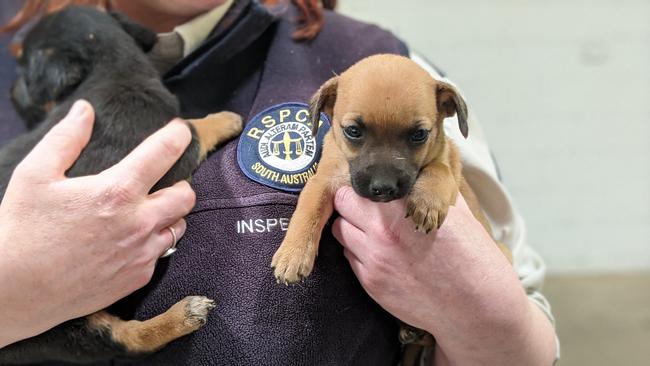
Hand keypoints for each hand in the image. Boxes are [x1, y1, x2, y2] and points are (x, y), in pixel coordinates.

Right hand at [0, 100, 195, 346]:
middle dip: (180, 182)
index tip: (180, 131)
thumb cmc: (23, 230)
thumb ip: (65, 139)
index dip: (178, 136)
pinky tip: (131, 240)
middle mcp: (139, 222)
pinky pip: (161, 253)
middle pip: (186, 194)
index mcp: (117, 191)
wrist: (16, 291)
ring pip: (179, 225)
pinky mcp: (138, 277)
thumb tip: (85, 110)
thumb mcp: (35, 175)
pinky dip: (153, 242)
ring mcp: (142, 253)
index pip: (164, 153)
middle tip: (162, 180)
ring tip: (147, 210)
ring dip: (170, 214)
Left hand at [332, 186, 556, 364]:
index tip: (371, 190)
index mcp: (403, 207)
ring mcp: (373, 258)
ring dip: (350, 227)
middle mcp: (382, 230)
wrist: (475, 306)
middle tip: (364, 207)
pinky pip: (349, 257)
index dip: (364, 186)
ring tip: (370, 230)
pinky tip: (377, 253)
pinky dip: (357, 252)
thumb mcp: (457, 213)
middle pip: (342, 203)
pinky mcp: (370, 282)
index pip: (359, 185)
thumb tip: (423, 172)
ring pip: (340, 230)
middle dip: (351, 203)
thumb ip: (433, 189)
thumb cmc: (472, 257)